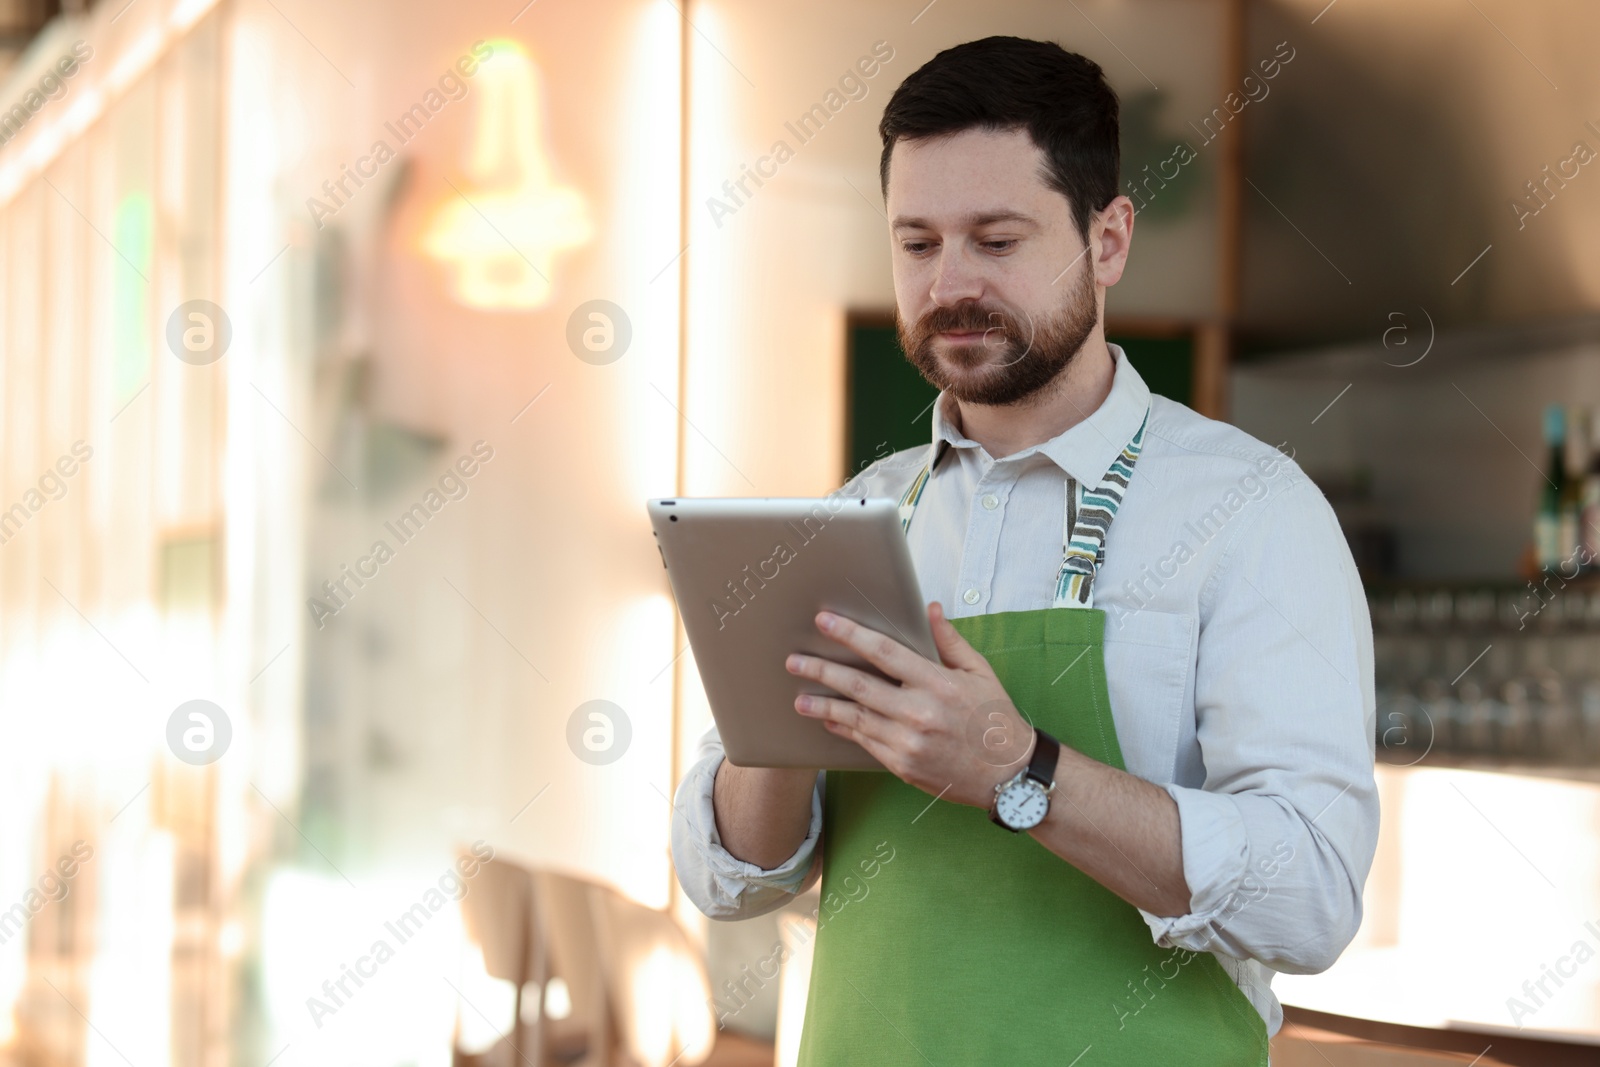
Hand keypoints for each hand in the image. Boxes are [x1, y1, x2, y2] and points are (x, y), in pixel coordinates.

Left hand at [785, 601, 1036, 808]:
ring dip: (823, 705)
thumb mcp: (980, 673)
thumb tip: (930, 608)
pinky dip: (844, 729)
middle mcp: (919, 712)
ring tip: (799, 698)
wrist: (1008, 774)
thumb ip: (950, 641)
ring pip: (855, 718)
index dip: (852, 635)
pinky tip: (829, 718)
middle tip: (794, 661)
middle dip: (822, 671)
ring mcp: (908, 742)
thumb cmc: (995, 718)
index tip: (825, 622)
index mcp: (938, 683)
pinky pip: (865, 743)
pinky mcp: (903, 766)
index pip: (885, 652)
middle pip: (859, 686)